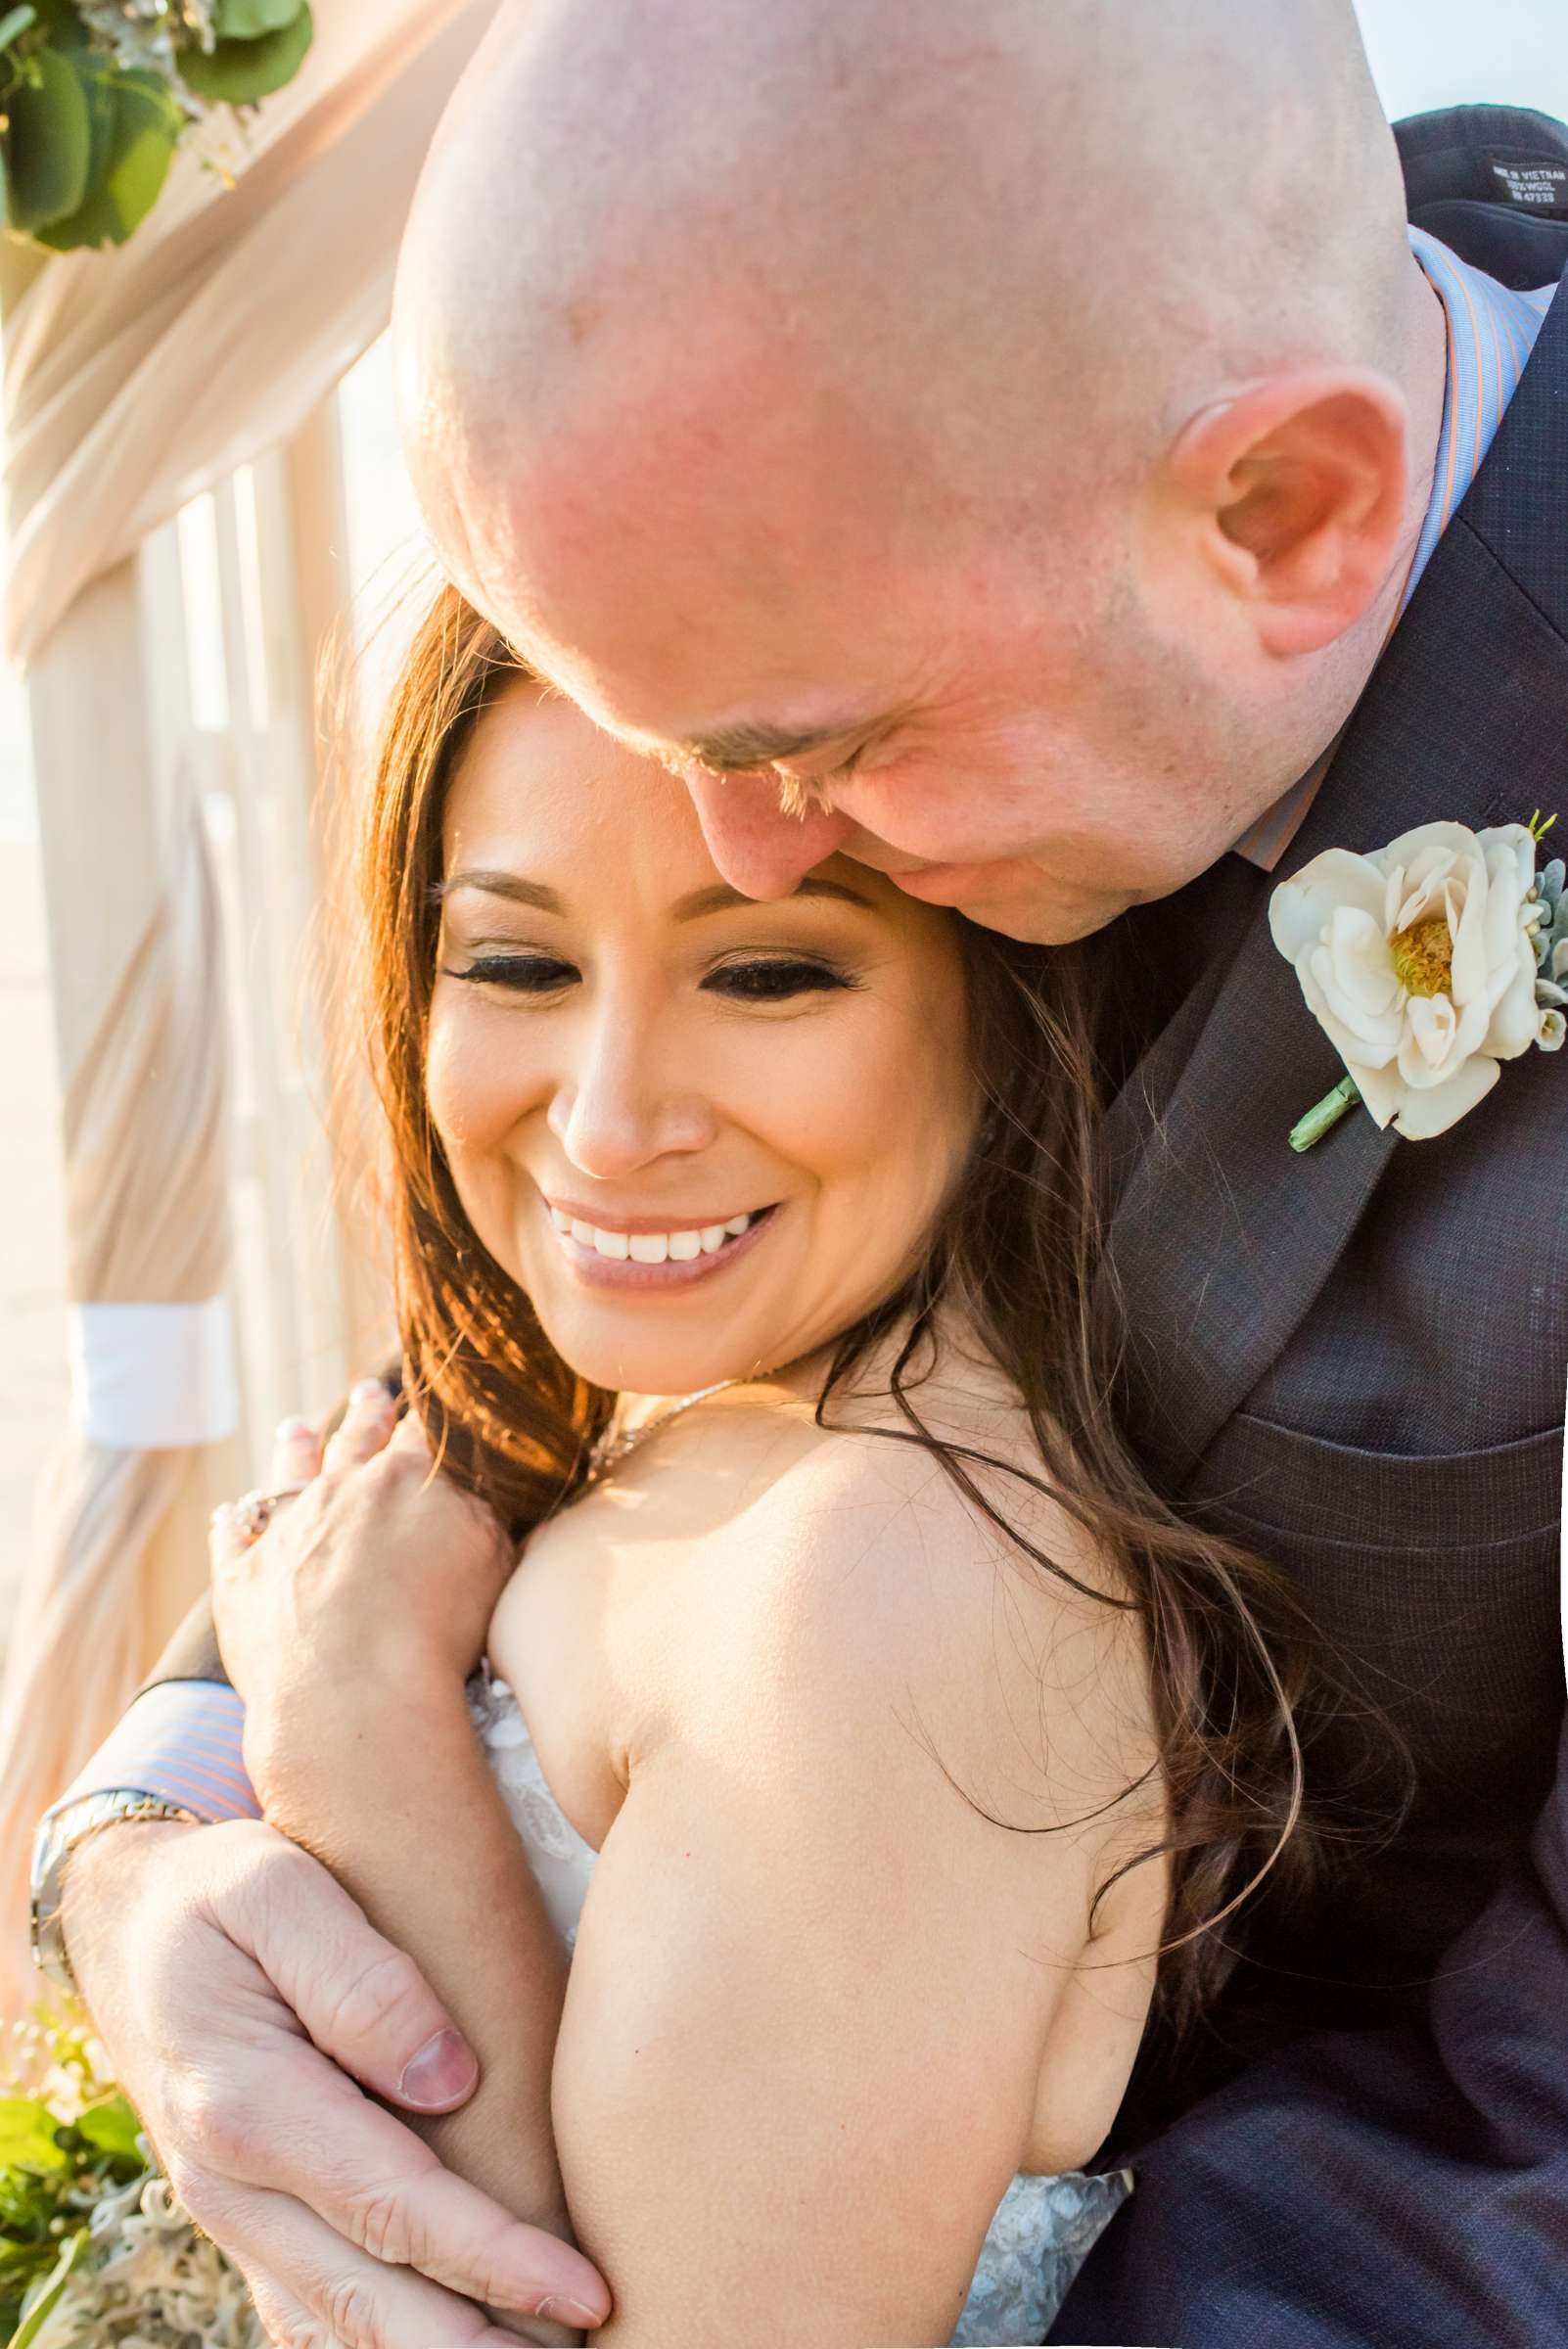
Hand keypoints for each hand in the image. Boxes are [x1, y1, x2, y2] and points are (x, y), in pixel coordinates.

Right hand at [63, 1815, 609, 2347]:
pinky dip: (381, 2345)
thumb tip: (450, 2078)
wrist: (126, 1926)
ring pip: (340, 2328)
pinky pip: (313, 2315)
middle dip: (480, 2346)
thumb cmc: (217, 1893)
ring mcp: (235, 2219)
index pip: (395, 2206)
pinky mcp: (250, 2224)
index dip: (497, 2260)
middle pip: (372, 2301)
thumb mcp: (275, 1889)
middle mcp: (234, 2186)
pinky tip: (457, 2341)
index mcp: (248, 2103)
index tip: (587, 2291)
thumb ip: (360, 1979)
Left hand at [211, 1381, 515, 1804]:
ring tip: (295, 1429)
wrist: (354, 1688)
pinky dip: (231, 1526)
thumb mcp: (491, 1561)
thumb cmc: (437, 1628)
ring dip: (294, 1451)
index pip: (419, 1436)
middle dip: (366, 1416)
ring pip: (288, 1476)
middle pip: (354, 1441)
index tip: (426, 1400)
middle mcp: (340, 1490)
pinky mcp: (242, 1579)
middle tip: (368, 1392)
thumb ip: (486, 1517)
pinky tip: (228, 1515)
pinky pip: (232, 1539)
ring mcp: (286, 1530)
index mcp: (406, 1480)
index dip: (425, 1418)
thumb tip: (484, 1491)